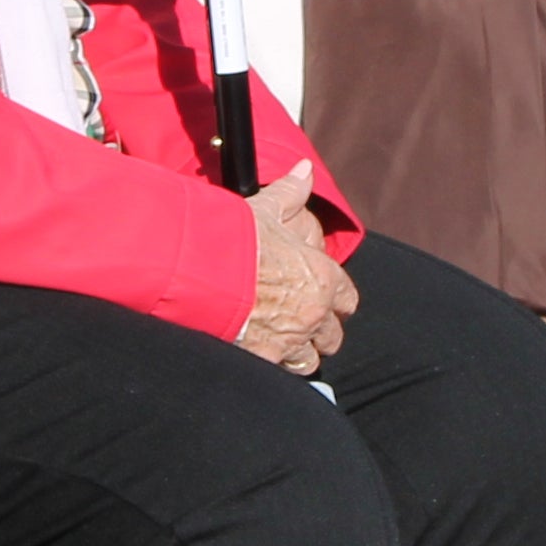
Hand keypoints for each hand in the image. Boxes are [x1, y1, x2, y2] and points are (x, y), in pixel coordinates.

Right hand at [237, 161, 358, 373]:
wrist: (198, 268)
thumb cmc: (234, 238)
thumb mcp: (266, 209)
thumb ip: (291, 193)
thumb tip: (305, 173)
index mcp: (321, 278)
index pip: (347, 299)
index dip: (338, 300)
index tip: (328, 299)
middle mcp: (312, 313)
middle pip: (332, 336)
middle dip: (320, 332)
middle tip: (302, 322)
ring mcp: (289, 340)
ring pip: (310, 361)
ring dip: (300, 352)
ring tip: (284, 343)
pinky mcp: (263, 359)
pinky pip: (279, 373)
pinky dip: (274, 365)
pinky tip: (262, 355)